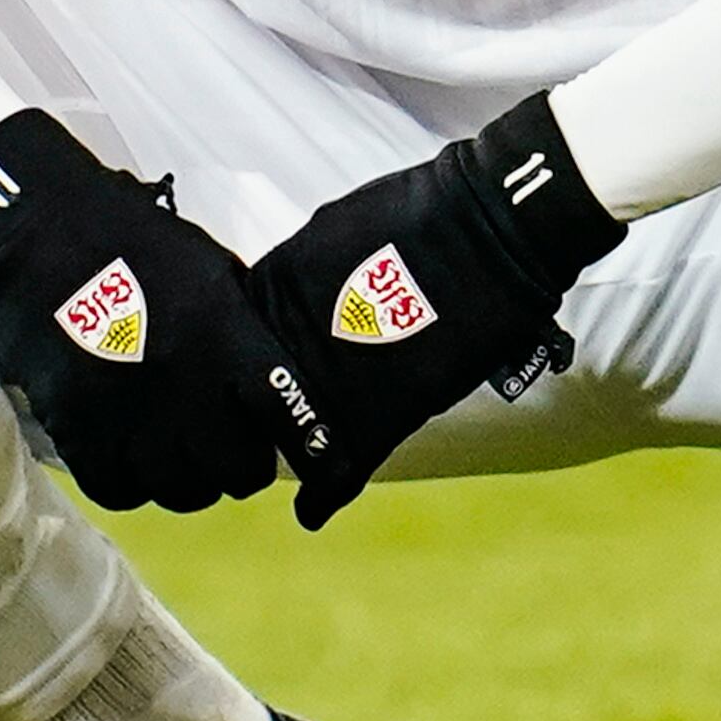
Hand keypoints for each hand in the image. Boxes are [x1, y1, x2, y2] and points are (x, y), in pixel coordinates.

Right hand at [0, 106, 325, 514]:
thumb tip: (273, 378)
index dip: (312, 448)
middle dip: (238, 468)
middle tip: (225, 453)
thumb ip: (242, 327)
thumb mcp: (207, 268)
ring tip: (177, 459)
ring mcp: (127, 406)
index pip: (287, 410)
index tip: (315, 461)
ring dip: (186, 481)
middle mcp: (183, 376)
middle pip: (235, 469)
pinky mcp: (75, 424)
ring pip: (179, 489)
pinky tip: (130, 459)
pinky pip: (119, 489)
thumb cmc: (128, 238)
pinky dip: (131, 483)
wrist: (34, 226)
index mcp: (223, 330)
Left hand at [241, 94, 624, 532]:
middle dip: (248, 414)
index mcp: (274, 283)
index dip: (233, 362)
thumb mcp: (334, 227)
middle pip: (247, 394)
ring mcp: (332, 377)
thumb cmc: (418, 211)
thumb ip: (300, 271)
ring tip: (288, 463)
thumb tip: (283, 299)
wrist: (490, 226)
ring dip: (286, 452)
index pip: (230, 339)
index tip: (238, 376)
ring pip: (288, 435)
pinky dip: (324, 494)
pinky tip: (313, 510)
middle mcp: (289, 335)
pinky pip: (337, 467)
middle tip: (253, 430)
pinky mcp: (380, 412)